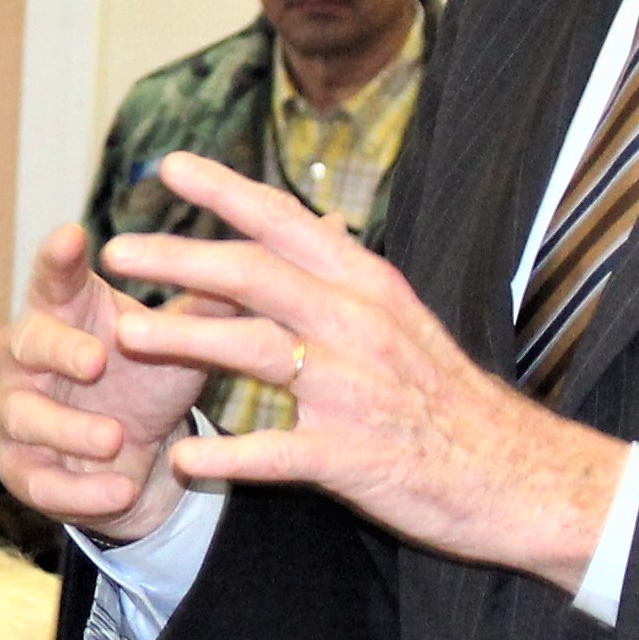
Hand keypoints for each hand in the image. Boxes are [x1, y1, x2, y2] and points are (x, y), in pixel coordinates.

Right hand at [0, 225, 215, 539]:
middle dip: (59, 350)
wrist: (142, 462)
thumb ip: (208, 308)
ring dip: (70, 428)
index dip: (58, 256)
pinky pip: (38, 480)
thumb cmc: (149, 383)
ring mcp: (15, 411)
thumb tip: (264, 260)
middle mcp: (25, 355)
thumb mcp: (181, 347)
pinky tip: (120, 491)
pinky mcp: (19, 469)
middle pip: (26, 341)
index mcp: (62, 311)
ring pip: (23, 414)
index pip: (53, 275)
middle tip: (97, 359)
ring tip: (115, 438)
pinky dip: (81, 489)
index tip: (74, 235)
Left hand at [102, 156, 626, 592]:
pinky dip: (226, 455)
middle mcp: (359, 324)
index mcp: (368, 286)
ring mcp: (354, 389)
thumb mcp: (402, 322)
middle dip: (179, 256)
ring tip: (126, 333)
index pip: (287, 222)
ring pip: (254, 348)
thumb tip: (304, 239)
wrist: (520, 475)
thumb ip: (344, 285)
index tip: (170, 164)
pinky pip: (275, 451)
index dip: (225, 190)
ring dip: (184, 337)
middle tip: (119, 249)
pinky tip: (183, 460)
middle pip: (254, 274)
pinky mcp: (351, 455)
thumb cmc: (448, 400)